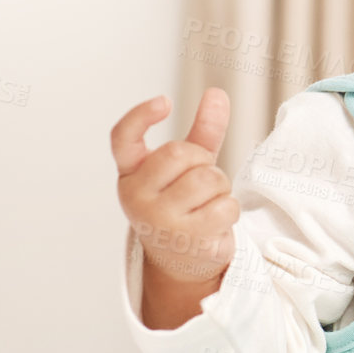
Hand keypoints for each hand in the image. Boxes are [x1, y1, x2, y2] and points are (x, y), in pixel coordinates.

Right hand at [112, 87, 236, 284]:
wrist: (181, 259)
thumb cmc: (183, 205)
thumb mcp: (188, 166)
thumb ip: (202, 132)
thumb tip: (217, 93)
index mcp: (131, 173)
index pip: (123, 139)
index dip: (141, 116)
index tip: (164, 101)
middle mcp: (136, 196)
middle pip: (181, 153)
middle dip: (204, 162)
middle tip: (200, 182)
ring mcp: (159, 221)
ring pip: (208, 179)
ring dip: (221, 187)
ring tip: (208, 203)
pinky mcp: (186, 241)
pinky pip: (225, 207)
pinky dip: (229, 211)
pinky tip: (214, 223)